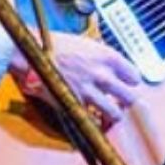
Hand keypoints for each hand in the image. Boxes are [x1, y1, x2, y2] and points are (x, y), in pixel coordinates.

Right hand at [9, 32, 141, 129]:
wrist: (29, 53)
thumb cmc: (52, 44)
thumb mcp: (83, 43)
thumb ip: (100, 56)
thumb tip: (109, 66)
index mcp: (106, 56)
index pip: (134, 76)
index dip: (130, 82)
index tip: (126, 84)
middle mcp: (102, 75)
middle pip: (130, 97)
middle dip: (126, 100)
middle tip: (121, 101)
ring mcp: (90, 91)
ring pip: (116, 113)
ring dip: (113, 114)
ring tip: (109, 113)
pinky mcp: (76, 104)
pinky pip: (94, 120)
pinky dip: (95, 121)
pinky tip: (93, 117)